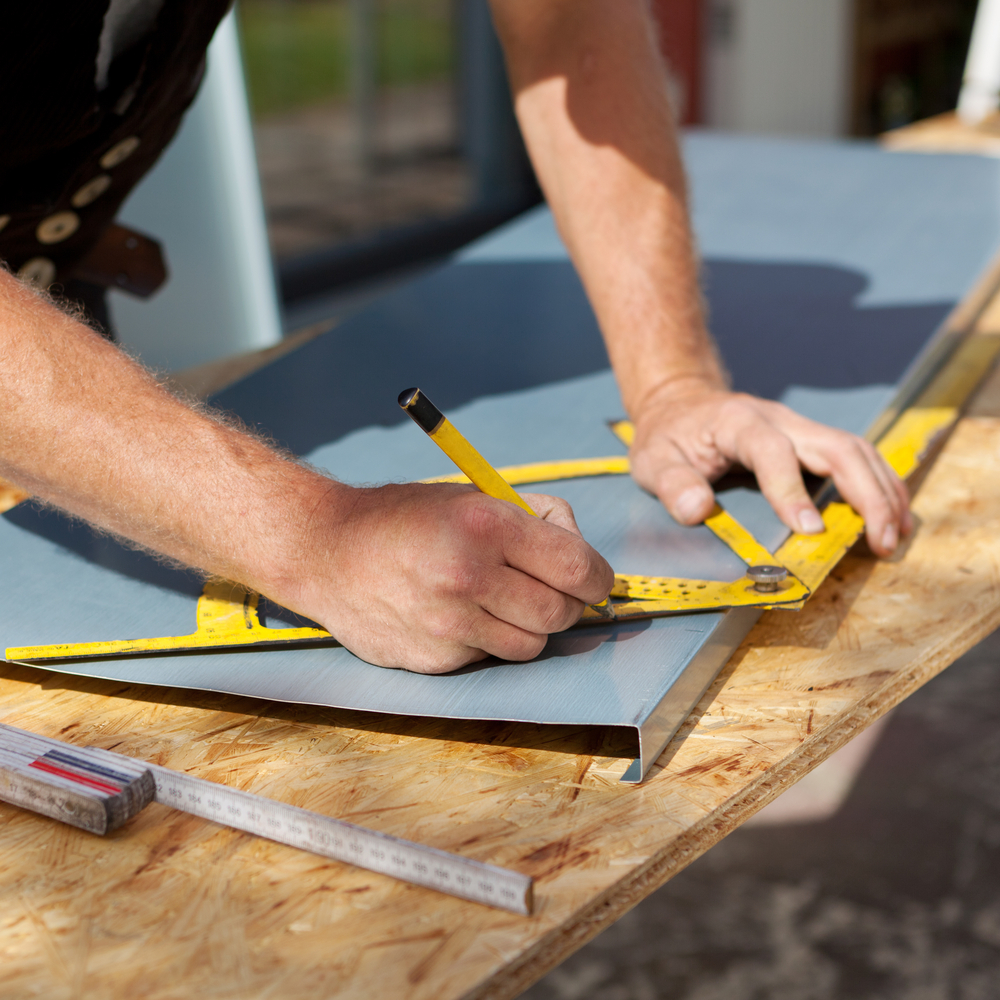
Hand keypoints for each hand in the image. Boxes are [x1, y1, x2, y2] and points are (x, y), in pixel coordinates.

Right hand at [284, 483, 613, 673]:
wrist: (325, 551)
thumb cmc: (406, 518)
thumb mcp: (471, 496)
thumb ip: (532, 519)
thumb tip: (582, 554)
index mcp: (484, 526)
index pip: (577, 568)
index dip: (598, 577)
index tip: (594, 578)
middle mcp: (468, 577)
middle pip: (561, 613)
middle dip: (567, 602)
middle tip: (550, 588)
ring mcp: (449, 624)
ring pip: (531, 645)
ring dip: (529, 626)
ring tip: (501, 600)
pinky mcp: (434, 658)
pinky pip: (488, 656)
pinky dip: (488, 639)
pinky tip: (460, 614)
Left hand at [629, 380, 911, 556]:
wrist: (681, 404)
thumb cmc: (668, 436)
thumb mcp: (652, 460)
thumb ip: (672, 485)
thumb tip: (696, 512)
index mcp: (738, 421)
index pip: (772, 451)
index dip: (791, 489)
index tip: (809, 530)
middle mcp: (780, 420)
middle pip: (836, 446)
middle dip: (866, 493)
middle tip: (880, 539)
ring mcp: (801, 428)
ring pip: (857, 450)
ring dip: (883, 491)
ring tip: (893, 536)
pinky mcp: (812, 441)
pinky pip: (856, 458)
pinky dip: (880, 486)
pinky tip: (892, 517)